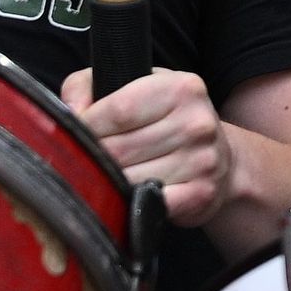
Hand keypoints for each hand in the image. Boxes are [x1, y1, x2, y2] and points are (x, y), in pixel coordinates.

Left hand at [63, 65, 239, 218]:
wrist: (220, 159)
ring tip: (110, 177)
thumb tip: (70, 112)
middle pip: (120, 148)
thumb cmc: (166, 120)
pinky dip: (131, 204)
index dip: (87, 125)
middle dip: (94, 158)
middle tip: (87, 160)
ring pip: (129, 179)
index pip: (118, 110)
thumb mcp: (134, 86)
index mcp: (180, 88)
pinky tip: (129, 196)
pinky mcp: (201, 193)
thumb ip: (87, 86)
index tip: (75, 135)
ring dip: (110, 183)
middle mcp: (196, 122)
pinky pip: (149, 204)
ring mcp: (202, 160)